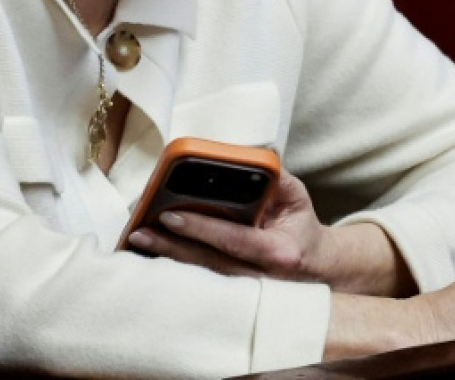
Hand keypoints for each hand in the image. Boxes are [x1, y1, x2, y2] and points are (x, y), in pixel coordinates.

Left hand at [125, 170, 407, 293]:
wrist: (316, 268)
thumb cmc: (300, 225)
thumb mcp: (296, 196)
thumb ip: (272, 177)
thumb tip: (242, 158)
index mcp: (279, 252)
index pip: (235, 238)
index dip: (202, 228)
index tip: (170, 214)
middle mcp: (261, 277)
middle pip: (208, 262)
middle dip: (171, 246)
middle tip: (140, 231)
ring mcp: (246, 292)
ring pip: (200, 275)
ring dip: (167, 257)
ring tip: (137, 240)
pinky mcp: (233, 296)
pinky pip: (200, 280)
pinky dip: (176, 266)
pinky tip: (152, 254)